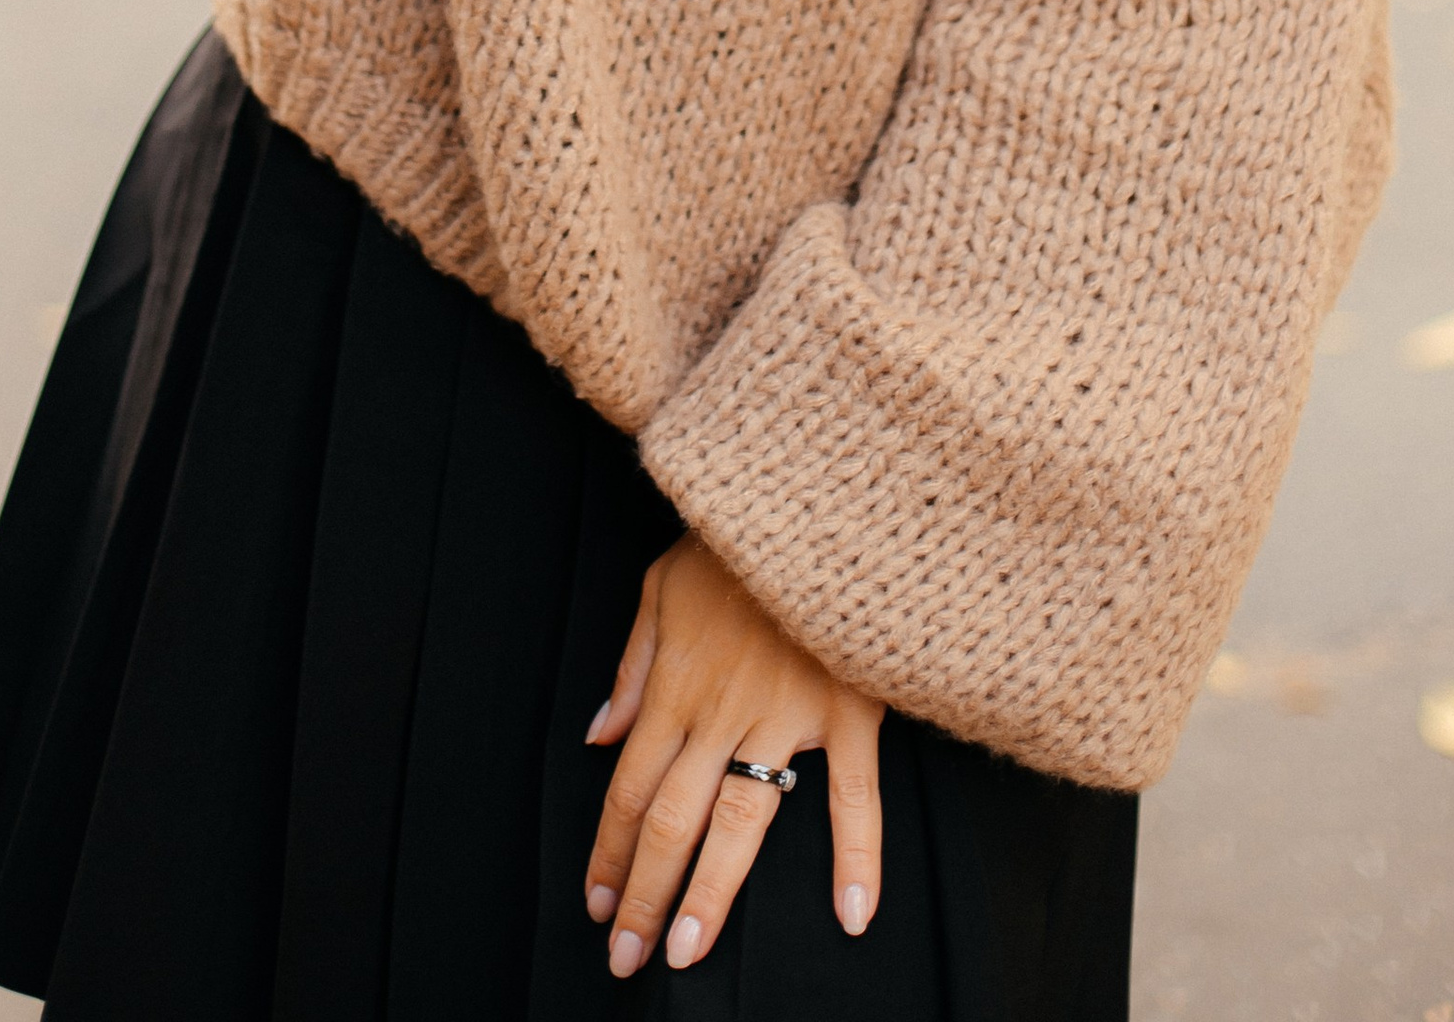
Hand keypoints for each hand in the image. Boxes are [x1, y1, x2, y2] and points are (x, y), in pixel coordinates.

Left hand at [583, 534, 882, 979]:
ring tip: (689, 954)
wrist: (813, 493)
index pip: (629, 787)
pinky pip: (854, 795)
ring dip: (711, 894)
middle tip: (628, 960)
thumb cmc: (733, 537)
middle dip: (646, 895)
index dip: (611, 851)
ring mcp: (787, 714)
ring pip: (740, 822)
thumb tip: (598, 737)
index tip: (598, 905)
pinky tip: (852, 917)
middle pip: (672, 819)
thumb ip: (633, 665)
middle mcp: (722, 710)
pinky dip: (856, 858)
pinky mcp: (848, 708)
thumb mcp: (662, 584)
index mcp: (676, 684)